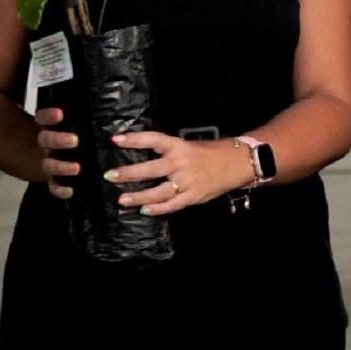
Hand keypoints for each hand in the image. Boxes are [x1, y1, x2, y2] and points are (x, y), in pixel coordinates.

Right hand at [35, 108, 80, 199]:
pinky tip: (71, 191)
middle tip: (75, 140)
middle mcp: (48, 144)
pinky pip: (53, 186)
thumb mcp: (82, 122)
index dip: (49, 115)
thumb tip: (116, 99)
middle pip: (45, 139)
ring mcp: (49, 161)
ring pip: (48, 164)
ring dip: (61, 166)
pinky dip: (60, 189)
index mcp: (52, 127)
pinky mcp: (54, 179)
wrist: (61, 156)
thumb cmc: (80, 133)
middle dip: (58, 140)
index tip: (60, 113)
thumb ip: (89, 113)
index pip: (43, 117)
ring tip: (77, 168)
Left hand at [102, 131, 254, 214]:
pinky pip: (172, 205)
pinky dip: (158, 209)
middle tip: (110, 175)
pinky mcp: (194, 196)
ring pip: (158, 192)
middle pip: (150, 169)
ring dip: (138, 196)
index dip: (134, 139)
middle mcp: (181, 164)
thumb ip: (170, 153)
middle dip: (128, 173)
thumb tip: (145, 158)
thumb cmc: (213, 153)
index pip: (153, 140)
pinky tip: (144, 210)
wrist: (239, 163)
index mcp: (180, 147)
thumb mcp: (191, 146)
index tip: (115, 139)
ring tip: (122, 199)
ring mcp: (187, 182)